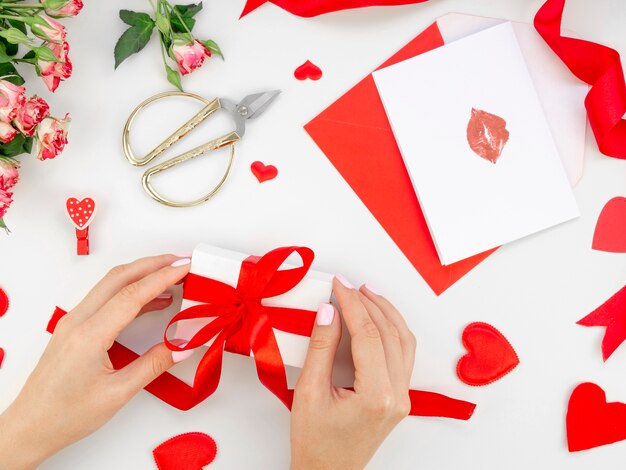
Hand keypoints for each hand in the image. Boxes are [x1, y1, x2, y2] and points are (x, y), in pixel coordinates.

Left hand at [0, 255, 193, 469]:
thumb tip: (183, 346)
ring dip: (142, 274)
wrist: (30, 427)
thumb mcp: (117, 394)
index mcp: (89, 335)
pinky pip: (106, 299)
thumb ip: (154, 365)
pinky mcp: (75, 327)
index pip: (132, 295)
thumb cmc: (66, 415)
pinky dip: (131, 292)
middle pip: (119, 277)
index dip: (162, 277)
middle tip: (182, 261)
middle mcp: (78, 320)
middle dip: (153, 264)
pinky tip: (153, 301)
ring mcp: (74, 321)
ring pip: (111, 284)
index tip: (185, 267)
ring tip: (172, 276)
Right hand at [290, 277, 415, 469]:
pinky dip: (392, 330)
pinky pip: (403, 354)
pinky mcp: (399, 397)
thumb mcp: (310, 393)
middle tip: (348, 285)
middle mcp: (397, 396)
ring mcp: (403, 397)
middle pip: (389, 334)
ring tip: (366, 292)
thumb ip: (321, 348)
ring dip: (386, 313)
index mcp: (376, 396)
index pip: (368, 335)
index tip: (339, 285)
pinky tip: (378, 317)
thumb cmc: (315, 442)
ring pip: (403, 341)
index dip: (352, 304)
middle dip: (369, 303)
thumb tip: (329, 311)